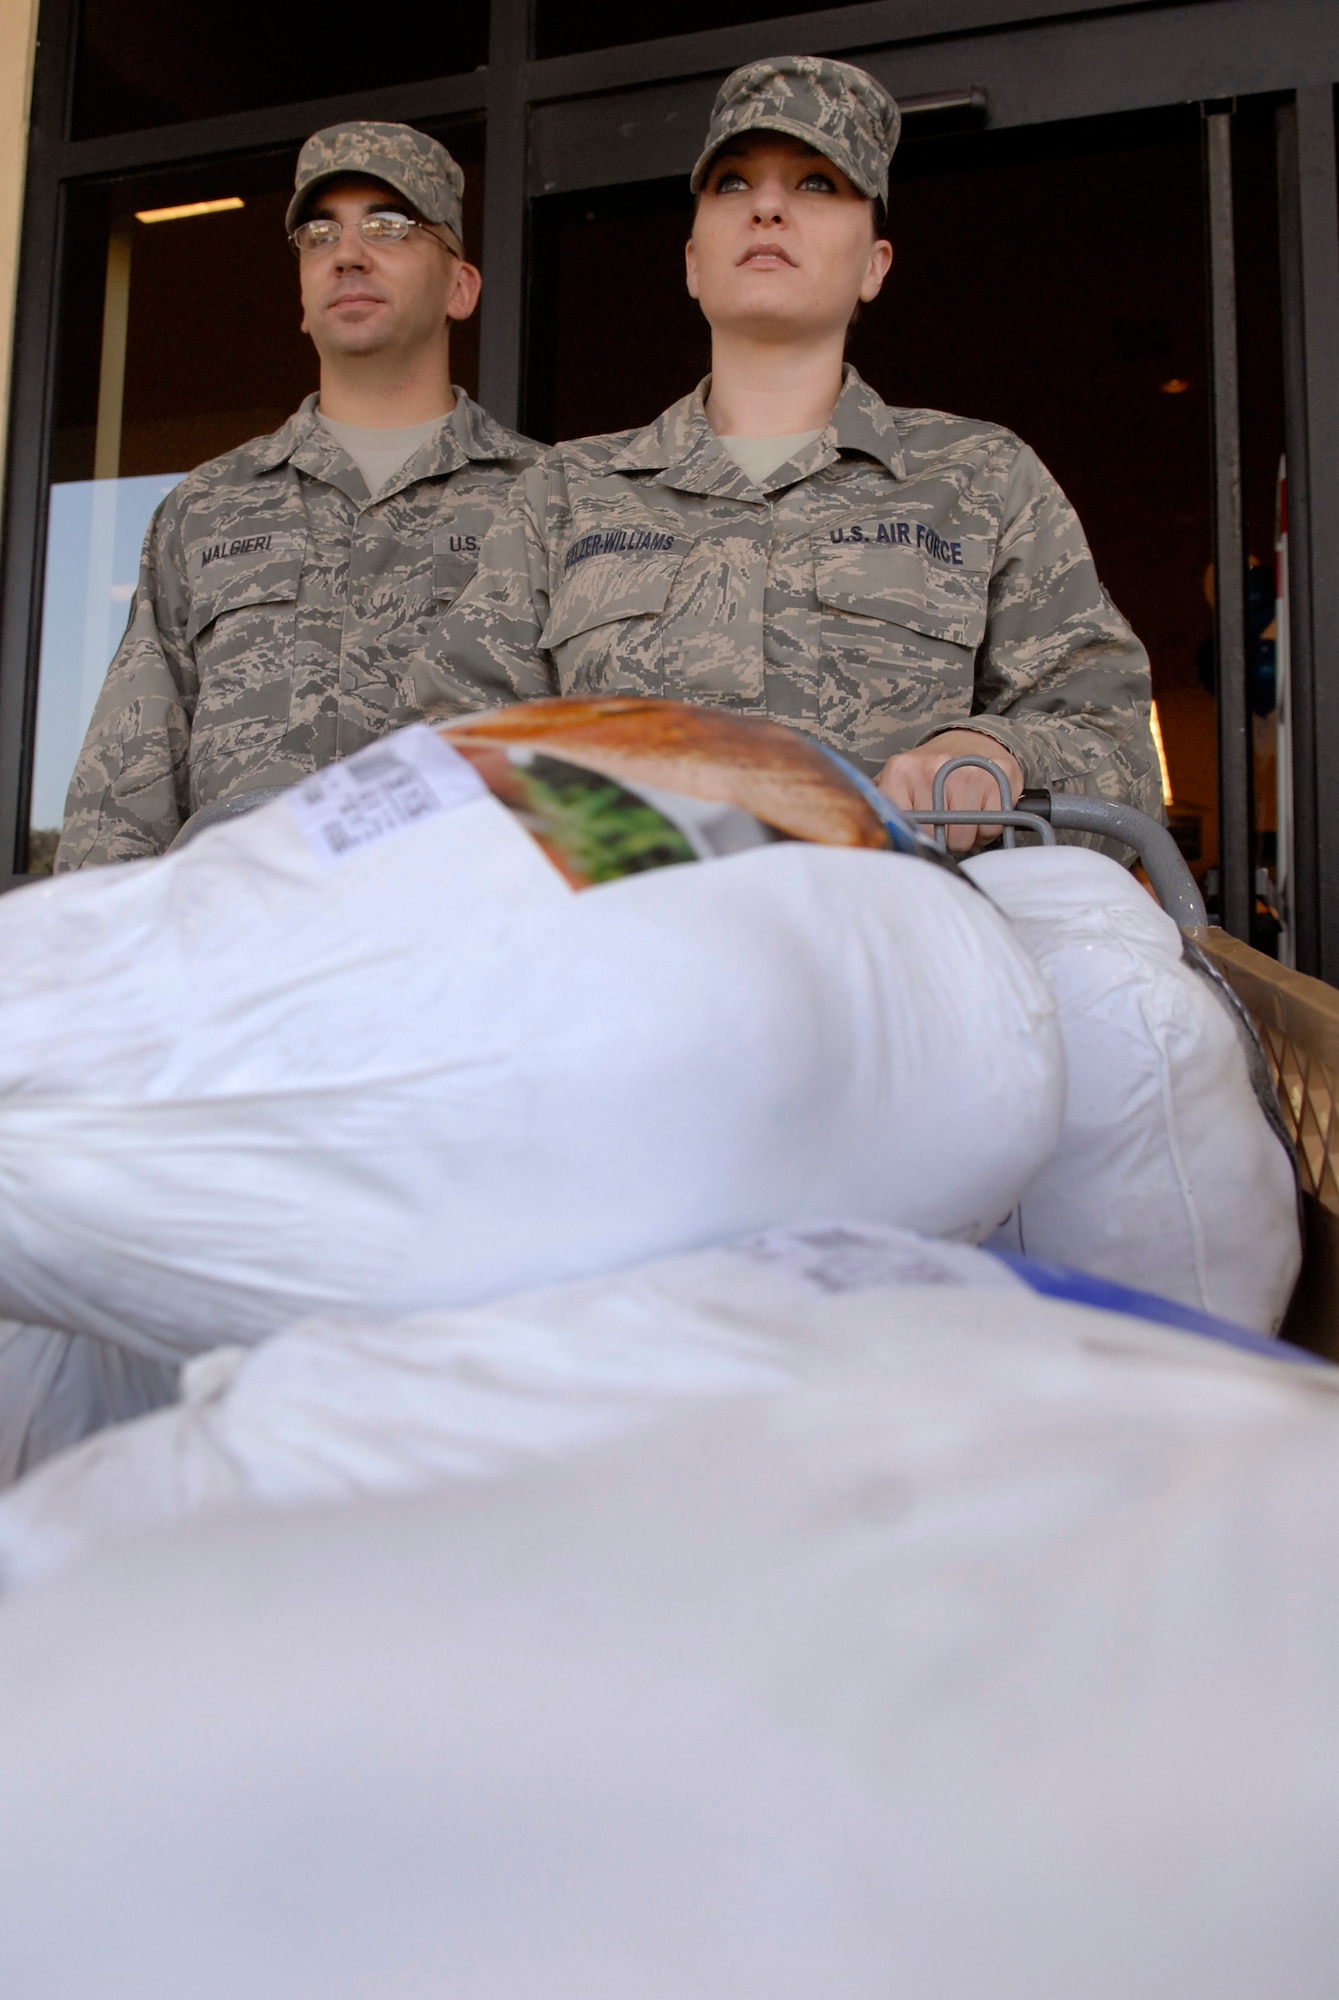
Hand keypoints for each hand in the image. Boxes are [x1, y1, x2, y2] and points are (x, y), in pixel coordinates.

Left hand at [877, 731, 1023, 853]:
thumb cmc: (934, 771)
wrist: (971, 741)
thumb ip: (887, 807)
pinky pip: (991, 828)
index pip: (905, 829)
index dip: (918, 837)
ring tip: (964, 814)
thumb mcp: (900, 783)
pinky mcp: (998, 778)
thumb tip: (885, 838)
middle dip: (943, 837)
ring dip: (967, 835)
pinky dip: (988, 829)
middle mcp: (933, 768)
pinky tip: (982, 810)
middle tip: (947, 819)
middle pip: (936, 836)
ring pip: (964, 836)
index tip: (924, 827)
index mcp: (901, 771)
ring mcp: (967, 772)